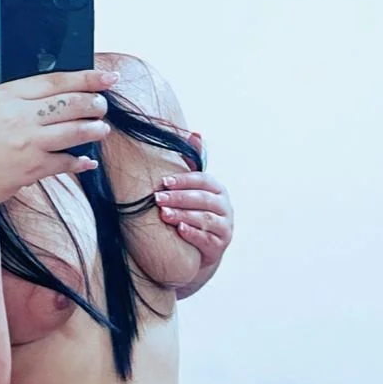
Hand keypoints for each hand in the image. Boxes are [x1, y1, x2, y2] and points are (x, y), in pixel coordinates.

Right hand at [0, 68, 117, 218]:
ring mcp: (26, 143)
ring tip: (101, 128)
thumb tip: (61, 90)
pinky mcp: (32, 168)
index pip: (55, 81)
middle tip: (102, 105)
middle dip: (95, 103)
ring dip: (95, 129)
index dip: (86, 77)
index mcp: (5, 95)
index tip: (108, 77)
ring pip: (76, 131)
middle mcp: (17, 116)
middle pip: (71, 103)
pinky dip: (81, 161)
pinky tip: (86, 160)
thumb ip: (19, 96)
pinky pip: (68, 161)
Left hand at [154, 133, 233, 267]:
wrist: (200, 250)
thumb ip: (192, 163)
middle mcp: (225, 207)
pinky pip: (206, 239)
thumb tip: (195, 134)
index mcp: (218, 190)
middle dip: (179, 198)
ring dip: (183, 215)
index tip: (164, 181)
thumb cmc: (193, 212)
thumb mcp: (193, 189)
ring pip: (205, 219)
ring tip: (164, 214)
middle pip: (203, 199)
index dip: (184, 180)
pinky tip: (179, 229)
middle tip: (157, 198)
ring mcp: (225, 227)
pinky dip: (193, 233)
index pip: (203, 180)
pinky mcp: (219, 246)